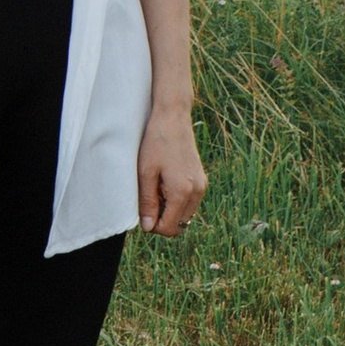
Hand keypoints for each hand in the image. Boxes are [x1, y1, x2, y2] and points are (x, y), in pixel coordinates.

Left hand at [137, 107, 207, 237]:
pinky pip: (190, 203)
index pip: (170, 228)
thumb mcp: (146, 173)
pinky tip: (165, 185)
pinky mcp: (201, 179)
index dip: (153, 226)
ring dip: (170, 211)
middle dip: (162, 220)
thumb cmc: (156, 142)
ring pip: (186, 215)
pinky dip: (177, 202)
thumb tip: (147, 227)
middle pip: (180, 225)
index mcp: (183, 192)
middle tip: (148, 202)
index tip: (143, 213)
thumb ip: (147, 202)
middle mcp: (197, 191)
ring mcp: (202, 185)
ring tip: (156, 191)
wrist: (173, 117)